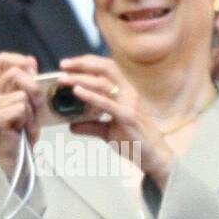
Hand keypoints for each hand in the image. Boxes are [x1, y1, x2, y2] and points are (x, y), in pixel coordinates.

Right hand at [0, 52, 43, 178]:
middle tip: (35, 107)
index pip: (3, 59)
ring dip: (31, 110)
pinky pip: (20, 108)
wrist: (17, 156)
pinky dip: (27, 119)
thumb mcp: (28, 100)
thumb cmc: (23, 128)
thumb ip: (27, 81)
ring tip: (25, 122)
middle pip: (16, 74)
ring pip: (21, 94)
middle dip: (33, 89)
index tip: (33, 73)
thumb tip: (30, 60)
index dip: (20, 61)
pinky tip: (20, 128)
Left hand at [57, 55, 173, 187]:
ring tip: (63, 79)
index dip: (88, 62)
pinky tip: (77, 91)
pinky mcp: (128, 117)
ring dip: (81, 78)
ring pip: (104, 83)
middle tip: (63, 65)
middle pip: (106, 68)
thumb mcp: (109, 131)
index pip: (107, 68)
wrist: (155, 157)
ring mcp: (130, 104)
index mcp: (126, 91)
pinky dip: (90, 95)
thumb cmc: (134, 141)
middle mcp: (129, 93)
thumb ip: (91, 125)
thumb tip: (71, 126)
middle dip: (82, 64)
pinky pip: (107, 103)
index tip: (68, 64)